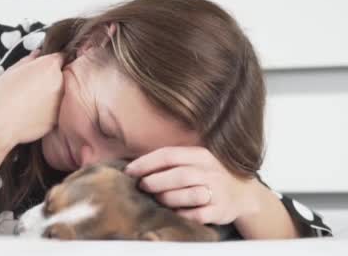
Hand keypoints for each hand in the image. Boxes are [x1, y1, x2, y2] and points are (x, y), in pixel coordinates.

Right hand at [0, 49, 64, 145]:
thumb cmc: (1, 95)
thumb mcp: (12, 70)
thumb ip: (29, 60)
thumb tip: (38, 54)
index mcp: (49, 66)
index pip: (61, 57)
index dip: (52, 62)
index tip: (44, 68)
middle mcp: (59, 83)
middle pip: (61, 77)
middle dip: (51, 79)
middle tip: (32, 87)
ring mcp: (60, 102)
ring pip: (58, 95)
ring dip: (50, 96)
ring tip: (29, 102)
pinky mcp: (57, 119)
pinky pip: (54, 112)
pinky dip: (46, 112)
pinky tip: (30, 114)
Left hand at [124, 146, 260, 224]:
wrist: (243, 193)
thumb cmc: (207, 175)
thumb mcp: (194, 161)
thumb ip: (170, 162)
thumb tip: (134, 167)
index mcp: (201, 155)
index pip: (169, 155)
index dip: (146, 163)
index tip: (129, 171)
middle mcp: (211, 172)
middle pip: (178, 175)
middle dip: (155, 181)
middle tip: (142, 186)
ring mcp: (218, 192)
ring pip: (188, 195)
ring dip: (167, 198)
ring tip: (157, 199)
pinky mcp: (221, 211)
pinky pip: (196, 215)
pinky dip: (181, 214)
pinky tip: (174, 211)